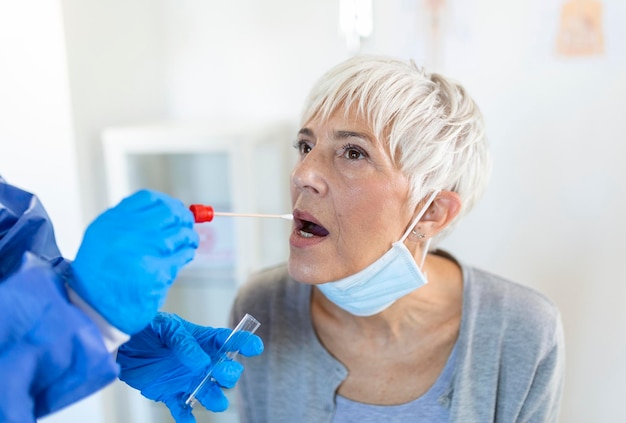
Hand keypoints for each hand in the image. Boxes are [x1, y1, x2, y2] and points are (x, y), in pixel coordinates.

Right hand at [69, 190, 198, 333]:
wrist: (94, 310)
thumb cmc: (101, 276)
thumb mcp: (104, 239)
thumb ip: (132, 222)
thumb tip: (170, 211)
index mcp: (112, 222)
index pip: (149, 199)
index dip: (168, 203)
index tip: (176, 209)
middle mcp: (126, 234)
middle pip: (169, 214)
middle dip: (184, 218)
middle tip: (188, 224)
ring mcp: (143, 253)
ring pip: (180, 235)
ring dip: (189, 237)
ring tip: (189, 242)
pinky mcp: (157, 273)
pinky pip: (181, 258)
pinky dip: (186, 255)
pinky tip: (183, 258)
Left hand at [117, 312, 262, 422]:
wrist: (123, 345)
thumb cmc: (148, 329)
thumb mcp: (165, 327)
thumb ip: (183, 342)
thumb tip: (200, 360)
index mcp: (204, 341)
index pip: (229, 341)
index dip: (244, 344)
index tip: (254, 348)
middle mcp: (202, 362)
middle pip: (227, 372)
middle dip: (230, 374)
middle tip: (221, 372)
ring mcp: (189, 380)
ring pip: (211, 394)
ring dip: (215, 399)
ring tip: (213, 401)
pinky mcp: (172, 395)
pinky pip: (184, 410)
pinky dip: (187, 418)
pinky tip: (188, 420)